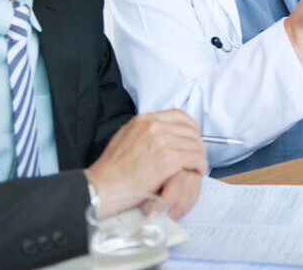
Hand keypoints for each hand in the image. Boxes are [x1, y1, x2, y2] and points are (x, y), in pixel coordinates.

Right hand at [84, 110, 207, 214]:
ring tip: (197, 166)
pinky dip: (200, 165)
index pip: (179, 115)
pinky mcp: (168, 159)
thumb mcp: (125, 137)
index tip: (193, 139)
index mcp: (144, 119)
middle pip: (190, 130)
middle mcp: (154, 126)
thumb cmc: (111, 170)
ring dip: (199, 156)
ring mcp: (162, 141)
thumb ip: (145, 131)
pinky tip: (196, 171)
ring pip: (195, 144)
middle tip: (197, 156)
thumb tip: (165, 132)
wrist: (102, 187)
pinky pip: (195, 158)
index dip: (191, 128)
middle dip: (197, 144)